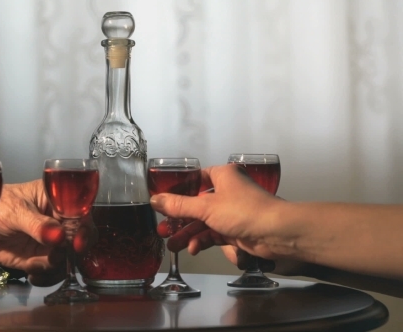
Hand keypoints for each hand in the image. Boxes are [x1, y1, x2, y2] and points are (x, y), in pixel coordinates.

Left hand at [0, 180, 96, 285]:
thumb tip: (59, 236)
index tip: (77, 244)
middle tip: (53, 258)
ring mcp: (49, 241)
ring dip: (55, 268)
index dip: (84, 229)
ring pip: (66, 259)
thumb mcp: (14, 210)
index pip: (80, 214)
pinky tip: (32, 274)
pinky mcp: (38, 257)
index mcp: (56, 199)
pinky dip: (44, 276)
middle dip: (68, 254)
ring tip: (35, 267)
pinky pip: (50, 270)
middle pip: (78, 240)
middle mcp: (57, 221)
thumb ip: (37, 224)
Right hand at [150, 164, 283, 259]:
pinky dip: (202, 240)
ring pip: (203, 221)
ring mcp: (231, 212)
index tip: (161, 202)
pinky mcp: (235, 230)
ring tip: (171, 245)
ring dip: (188, 233)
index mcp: (222, 176)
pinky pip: (213, 233)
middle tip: (162, 228)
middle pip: (196, 204)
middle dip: (179, 219)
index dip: (177, 190)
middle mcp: (227, 191)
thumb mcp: (206, 207)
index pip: (195, 179)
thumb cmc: (243, 211)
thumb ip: (178, 205)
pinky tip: (192, 249)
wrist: (277, 233)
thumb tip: (154, 200)